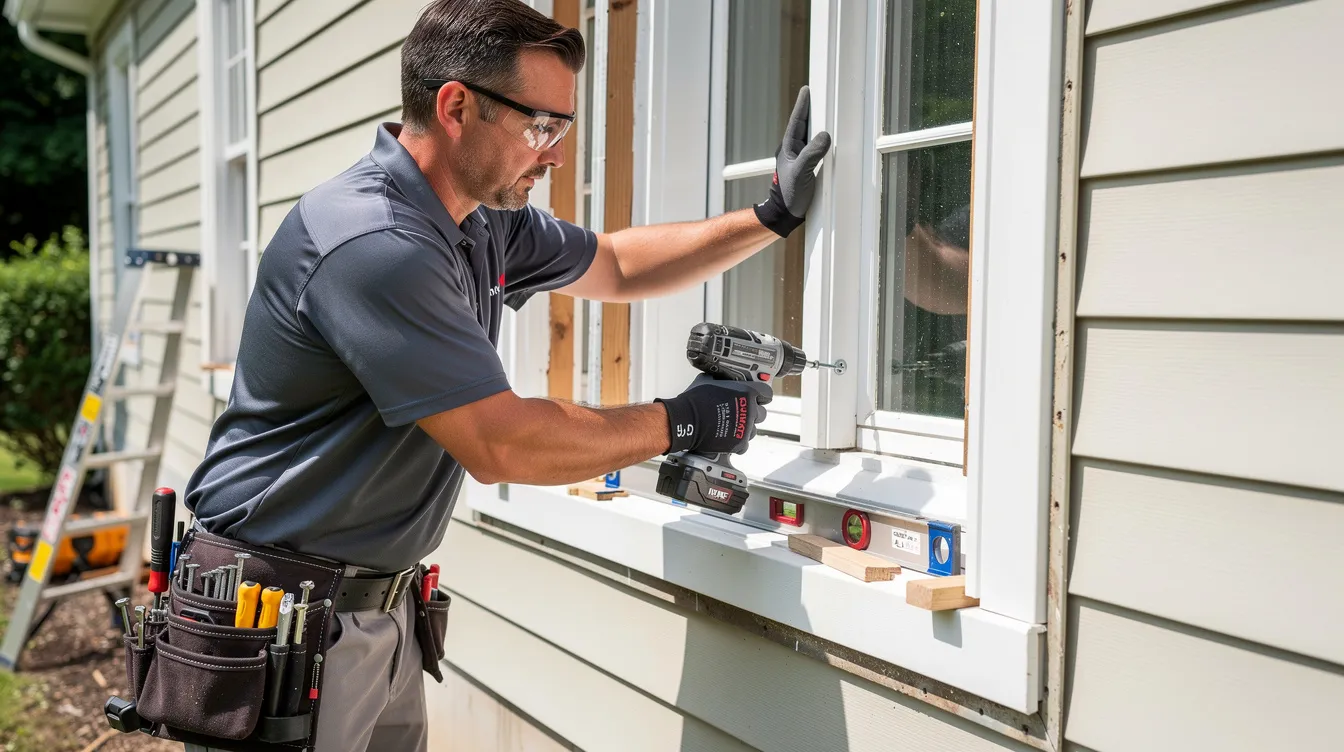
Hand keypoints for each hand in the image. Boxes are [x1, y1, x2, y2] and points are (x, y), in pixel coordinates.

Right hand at [655, 375, 772, 454]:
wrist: (687, 420)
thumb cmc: (696, 400)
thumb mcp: (708, 380)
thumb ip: (719, 379)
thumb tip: (717, 378)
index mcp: (747, 392)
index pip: (766, 394)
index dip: (761, 396)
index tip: (758, 398)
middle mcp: (750, 410)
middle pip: (762, 414)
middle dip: (752, 413)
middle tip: (741, 414)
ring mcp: (746, 428)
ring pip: (753, 430)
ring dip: (745, 428)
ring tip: (732, 427)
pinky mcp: (739, 443)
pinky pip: (745, 444)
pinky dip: (738, 442)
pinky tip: (729, 438)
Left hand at [755, 86, 832, 237]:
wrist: (784, 215)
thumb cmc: (789, 195)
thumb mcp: (801, 172)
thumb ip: (812, 153)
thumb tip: (825, 135)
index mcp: (789, 148)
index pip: (797, 122)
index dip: (802, 106)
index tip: (806, 90)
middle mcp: (793, 151)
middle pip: (803, 126)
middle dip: (810, 111)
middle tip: (816, 96)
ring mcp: (798, 159)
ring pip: (808, 137)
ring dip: (815, 125)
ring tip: (823, 113)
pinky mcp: (805, 168)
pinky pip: (814, 149)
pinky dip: (820, 141)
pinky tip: (826, 140)